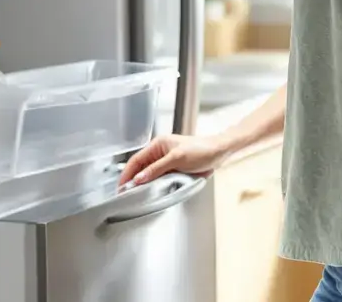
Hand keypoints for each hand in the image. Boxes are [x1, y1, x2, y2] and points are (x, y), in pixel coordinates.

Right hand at [117, 133, 234, 188]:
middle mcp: (160, 153)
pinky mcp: (174, 170)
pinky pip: (160, 179)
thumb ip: (157, 168)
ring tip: (137, 195)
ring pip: (150, 175)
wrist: (219, 152)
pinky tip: (153, 192)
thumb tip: (140, 177)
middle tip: (126, 194)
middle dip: (133, 180)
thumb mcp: (177, 158)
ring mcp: (167, 162)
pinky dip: (155, 186)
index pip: (136, 160)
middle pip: (141, 168)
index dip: (127, 173)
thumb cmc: (202, 149)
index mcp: (158, 145)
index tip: (121, 186)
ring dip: (144, 184)